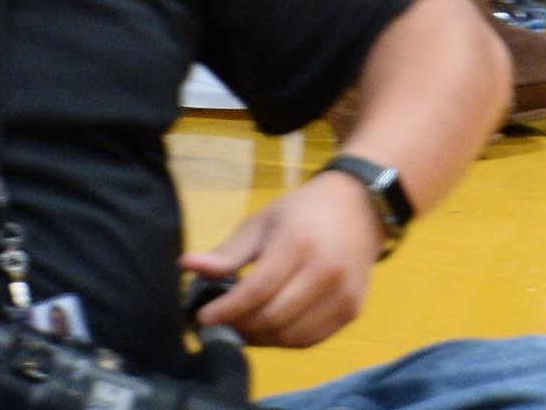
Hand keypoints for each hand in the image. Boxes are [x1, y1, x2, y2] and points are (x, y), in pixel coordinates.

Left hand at [182, 173, 382, 346]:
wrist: (359, 206)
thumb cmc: (302, 212)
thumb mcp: (263, 222)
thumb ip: (227, 252)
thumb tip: (186, 266)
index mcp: (298, 243)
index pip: (255, 291)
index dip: (225, 309)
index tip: (202, 316)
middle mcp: (324, 271)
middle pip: (270, 318)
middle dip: (239, 325)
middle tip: (224, 319)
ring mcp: (342, 293)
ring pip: (288, 336)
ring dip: (260, 336)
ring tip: (246, 322)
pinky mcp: (352, 309)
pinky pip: (309, 339)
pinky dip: (284, 338)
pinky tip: (274, 322)